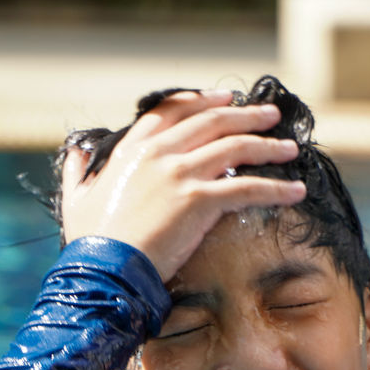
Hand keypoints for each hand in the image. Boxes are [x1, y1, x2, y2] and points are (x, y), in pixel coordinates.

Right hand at [60, 89, 304, 281]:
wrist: (103, 271)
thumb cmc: (90, 242)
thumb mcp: (76, 199)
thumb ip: (78, 171)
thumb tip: (73, 152)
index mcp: (132, 150)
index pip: (173, 110)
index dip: (202, 100)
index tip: (225, 98)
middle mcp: (160, 154)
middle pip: (213, 121)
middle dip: (246, 116)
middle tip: (271, 115)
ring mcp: (181, 174)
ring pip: (236, 148)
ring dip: (268, 147)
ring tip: (290, 149)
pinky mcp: (199, 201)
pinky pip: (248, 189)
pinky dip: (277, 189)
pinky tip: (295, 191)